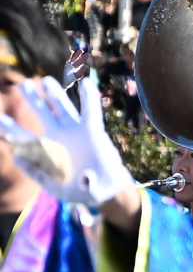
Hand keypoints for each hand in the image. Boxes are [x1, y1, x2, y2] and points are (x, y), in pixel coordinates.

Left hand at [0, 78, 136, 217]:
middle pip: (43, 113)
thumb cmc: (77, 189)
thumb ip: (34, 172)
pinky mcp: (93, 131)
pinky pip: (91, 111)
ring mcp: (75, 132)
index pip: (24, 136)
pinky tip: (86, 84)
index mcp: (45, 150)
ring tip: (46, 80)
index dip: (11, 128)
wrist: (103, 191)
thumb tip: (16, 156)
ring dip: (55, 94)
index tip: (0, 119)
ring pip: (63, 108)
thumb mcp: (51, 185)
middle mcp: (58, 137)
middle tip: (23, 85)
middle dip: (33, 99)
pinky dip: (89, 98)